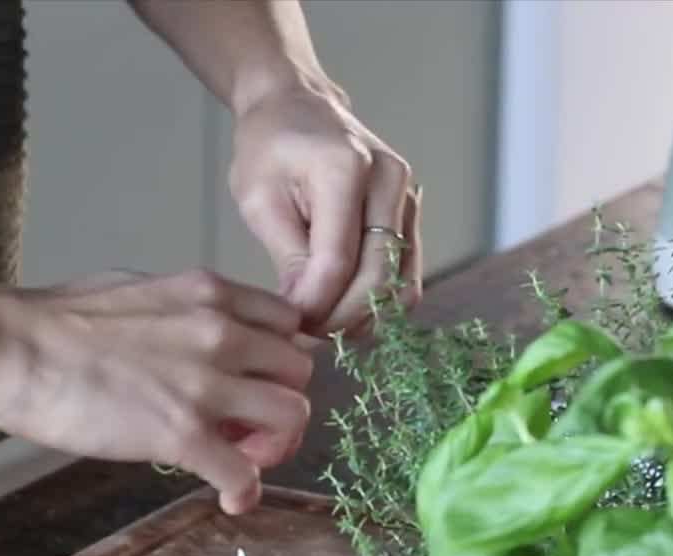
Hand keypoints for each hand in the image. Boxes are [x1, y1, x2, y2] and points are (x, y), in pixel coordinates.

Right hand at [0, 269, 314, 515]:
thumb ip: (182, 311)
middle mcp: (221, 332)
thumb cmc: (53, 320)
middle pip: (300, 372)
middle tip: (248, 430)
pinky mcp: (181, 434)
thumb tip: (190, 333)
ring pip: (292, 418)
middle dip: (281, 404)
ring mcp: (205, 384)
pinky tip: (227, 499)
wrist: (11, 346)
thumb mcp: (137, 290)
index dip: (277, 360)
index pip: (288, 324)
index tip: (254, 383)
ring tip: (240, 461)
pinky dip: (243, 492)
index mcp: (209, 294)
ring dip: (273, 447)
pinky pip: (245, 473)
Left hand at [227, 79, 422, 335]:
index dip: (316, 305)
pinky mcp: (412, 212)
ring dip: (363, 315)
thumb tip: (306, 313)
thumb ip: (286, 256)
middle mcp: (390, 182)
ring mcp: (409, 196)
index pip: (339, 261)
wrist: (297, 104)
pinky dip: (378, 299)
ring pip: (400, 282)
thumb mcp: (259, 199)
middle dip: (340, 318)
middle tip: (305, 333)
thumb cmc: (270, 148)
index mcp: (346, 171)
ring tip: (323, 323)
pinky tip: (345, 307)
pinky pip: (406, 271)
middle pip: (378, 277)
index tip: (289, 323)